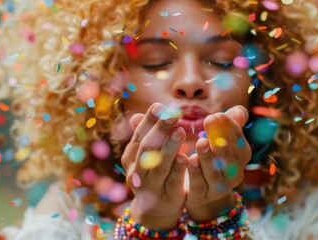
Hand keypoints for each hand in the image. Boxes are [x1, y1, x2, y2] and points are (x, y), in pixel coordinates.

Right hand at [121, 102, 186, 229]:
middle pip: (147, 148)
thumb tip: (136, 115)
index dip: (148, 120)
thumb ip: (144, 136)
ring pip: (159, 165)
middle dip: (159, 130)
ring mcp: (150, 185)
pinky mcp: (166, 196)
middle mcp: (137, 171)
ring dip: (170, 147)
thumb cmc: (152, 174)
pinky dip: (178, 169)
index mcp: (131, 157)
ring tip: (181, 131)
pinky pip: (172, 181)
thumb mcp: (144, 156)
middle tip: (173, 114)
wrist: (155, 210)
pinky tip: (186, 157)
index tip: (160, 106)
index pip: (139, 135)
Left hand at [185, 105, 250, 221]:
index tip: (215, 115)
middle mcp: (234, 171)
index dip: (227, 126)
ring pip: (214, 172)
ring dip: (208, 156)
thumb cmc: (213, 156)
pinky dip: (195, 172)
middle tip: (208, 122)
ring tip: (200, 142)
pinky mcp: (203, 196)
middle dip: (219, 138)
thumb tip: (240, 112)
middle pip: (228, 155)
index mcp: (242, 154)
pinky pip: (200, 184)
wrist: (203, 191)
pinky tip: (189, 160)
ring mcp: (220, 186)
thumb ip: (230, 124)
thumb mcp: (222, 139)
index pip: (237, 138)